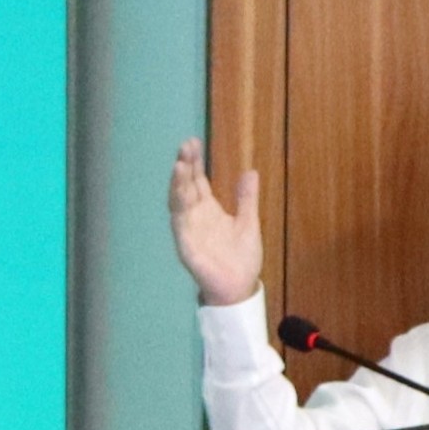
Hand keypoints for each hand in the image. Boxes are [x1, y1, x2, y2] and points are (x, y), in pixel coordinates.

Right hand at [167, 137, 266, 306]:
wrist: (240, 287)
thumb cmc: (242, 258)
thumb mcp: (248, 222)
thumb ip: (247, 198)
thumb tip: (250, 171)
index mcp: (208, 209)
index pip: (197, 180)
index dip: (194, 162)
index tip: (193, 142)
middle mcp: (195, 216)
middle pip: (185, 186)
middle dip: (184, 166)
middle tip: (185, 145)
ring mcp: (188, 230)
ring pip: (178, 202)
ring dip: (178, 183)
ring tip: (180, 164)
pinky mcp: (187, 246)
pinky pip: (180, 225)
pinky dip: (179, 208)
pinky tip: (181, 193)